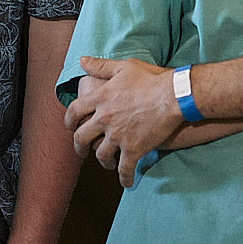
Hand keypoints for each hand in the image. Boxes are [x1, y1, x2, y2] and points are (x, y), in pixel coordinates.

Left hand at [65, 56, 182, 187]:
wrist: (174, 95)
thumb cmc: (151, 78)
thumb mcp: (123, 66)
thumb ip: (100, 66)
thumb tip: (81, 61)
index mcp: (100, 97)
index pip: (74, 111)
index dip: (69, 120)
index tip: (70, 125)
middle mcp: (104, 118)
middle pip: (81, 137)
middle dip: (79, 146)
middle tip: (81, 150)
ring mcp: (118, 136)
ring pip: (101, 155)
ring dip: (102, 161)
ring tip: (106, 163)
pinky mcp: (134, 149)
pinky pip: (125, 169)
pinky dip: (124, 178)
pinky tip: (126, 183)